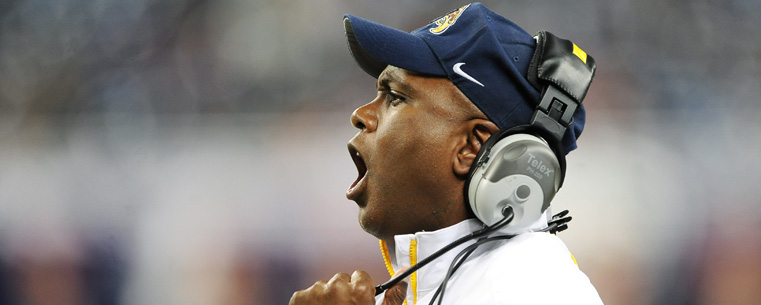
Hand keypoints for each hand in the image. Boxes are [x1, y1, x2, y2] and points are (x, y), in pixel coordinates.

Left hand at [289, 270, 407, 304]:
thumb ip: (393, 298)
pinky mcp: (298, 298)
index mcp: (358, 292)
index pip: (361, 276)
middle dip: (342, 293)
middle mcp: (336, 287)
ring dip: (326, 299)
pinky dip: (310, 304)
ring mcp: (315, 292)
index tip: (358, 302)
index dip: (360, 291)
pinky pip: (307, 294)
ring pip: (324, 287)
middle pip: (341, 280)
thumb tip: (402, 279)